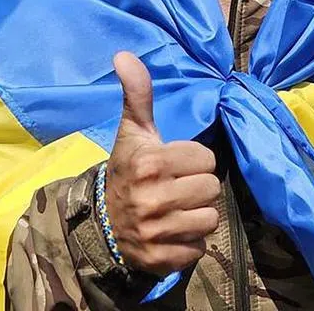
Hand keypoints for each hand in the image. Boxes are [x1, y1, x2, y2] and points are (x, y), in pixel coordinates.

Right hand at [104, 51, 220, 274]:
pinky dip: (189, 244)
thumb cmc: (127, 171)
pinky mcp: (161, 260)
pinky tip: (171, 233)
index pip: (206, 161)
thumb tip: (124, 54)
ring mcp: (156, 233)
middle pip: (211, 190)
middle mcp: (152, 199)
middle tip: (175, 189)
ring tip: (175, 210)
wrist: (102, 224)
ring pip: (210, 220)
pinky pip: (199, 250)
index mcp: (150, 164)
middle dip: (197, 189)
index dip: (194, 162)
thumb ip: (137, 94)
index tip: (174, 166)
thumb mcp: (133, 132)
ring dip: (197, 216)